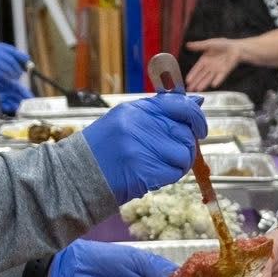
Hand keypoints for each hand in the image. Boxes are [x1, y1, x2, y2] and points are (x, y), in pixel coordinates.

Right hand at [80, 92, 206, 201]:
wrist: (77, 174)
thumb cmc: (104, 148)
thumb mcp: (127, 120)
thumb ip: (161, 111)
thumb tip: (197, 101)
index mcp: (136, 109)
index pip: (179, 104)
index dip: (196, 117)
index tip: (200, 128)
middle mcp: (139, 124)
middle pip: (185, 133)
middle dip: (184, 146)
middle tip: (169, 154)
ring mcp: (141, 147)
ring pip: (184, 155)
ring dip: (178, 164)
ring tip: (159, 165)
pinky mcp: (143, 170)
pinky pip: (175, 173)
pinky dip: (169, 176)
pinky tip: (153, 174)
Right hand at [185, 37, 242, 90]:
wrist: (236, 47)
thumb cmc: (223, 44)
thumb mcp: (209, 43)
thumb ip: (199, 46)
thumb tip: (187, 45)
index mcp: (205, 60)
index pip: (197, 69)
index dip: (192, 74)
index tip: (188, 80)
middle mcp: (209, 66)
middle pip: (201, 76)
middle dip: (195, 82)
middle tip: (190, 89)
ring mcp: (217, 70)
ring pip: (209, 78)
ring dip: (203, 84)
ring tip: (198, 89)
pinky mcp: (224, 71)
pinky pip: (220, 76)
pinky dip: (217, 80)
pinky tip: (213, 84)